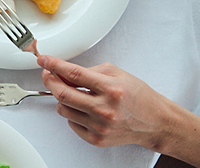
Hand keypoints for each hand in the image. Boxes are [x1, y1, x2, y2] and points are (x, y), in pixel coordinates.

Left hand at [38, 55, 199, 166]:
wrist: (155, 122)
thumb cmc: (138, 96)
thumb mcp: (117, 74)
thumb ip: (89, 71)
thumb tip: (63, 71)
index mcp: (111, 89)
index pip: (74, 74)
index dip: (54, 65)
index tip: (43, 60)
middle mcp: (105, 109)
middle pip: (62, 93)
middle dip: (50, 80)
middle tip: (48, 74)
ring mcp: (100, 126)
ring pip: (63, 109)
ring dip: (61, 98)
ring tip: (73, 93)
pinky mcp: (97, 138)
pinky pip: (71, 123)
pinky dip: (73, 113)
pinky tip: (84, 108)